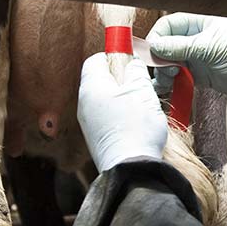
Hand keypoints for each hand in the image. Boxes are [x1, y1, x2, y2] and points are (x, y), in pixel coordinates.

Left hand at [78, 53, 166, 172]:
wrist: (131, 169)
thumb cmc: (136, 128)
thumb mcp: (142, 91)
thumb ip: (136, 72)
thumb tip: (132, 64)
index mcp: (92, 87)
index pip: (96, 60)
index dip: (114, 57)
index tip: (130, 61)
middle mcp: (84, 104)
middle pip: (100, 80)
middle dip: (120, 79)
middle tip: (140, 84)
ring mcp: (87, 122)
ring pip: (104, 98)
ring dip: (122, 97)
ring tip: (141, 105)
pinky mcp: (95, 137)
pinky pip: (105, 116)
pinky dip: (119, 114)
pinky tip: (135, 123)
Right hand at [146, 13, 226, 104]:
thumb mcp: (212, 48)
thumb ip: (182, 47)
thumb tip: (155, 46)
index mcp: (202, 23)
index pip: (170, 24)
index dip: (157, 36)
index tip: (151, 53)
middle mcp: (197, 38)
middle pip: (167, 44)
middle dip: (159, 57)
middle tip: (162, 71)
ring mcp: (199, 57)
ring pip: (171, 62)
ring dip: (164, 72)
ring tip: (166, 83)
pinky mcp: (202, 75)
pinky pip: (180, 76)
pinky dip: (172, 82)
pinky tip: (168, 88)